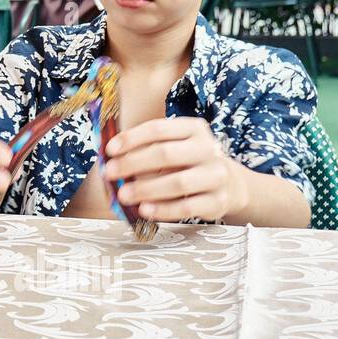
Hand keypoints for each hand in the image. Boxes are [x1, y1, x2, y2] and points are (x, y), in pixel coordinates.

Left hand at [103, 117, 246, 221]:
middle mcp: (208, 149)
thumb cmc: (187, 162)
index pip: (158, 129)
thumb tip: (109, 157)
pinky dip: (163, 210)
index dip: (131, 138)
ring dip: (145, 189)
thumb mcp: (173, 146)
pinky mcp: (218, 201)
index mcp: (194, 128)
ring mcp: (216, 175)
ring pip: (177, 182)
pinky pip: (187, 207)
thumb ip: (146, 148)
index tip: (109, 150)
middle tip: (110, 173)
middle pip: (165, 154)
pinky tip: (144, 210)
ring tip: (123, 195)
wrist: (227, 183)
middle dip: (132, 163)